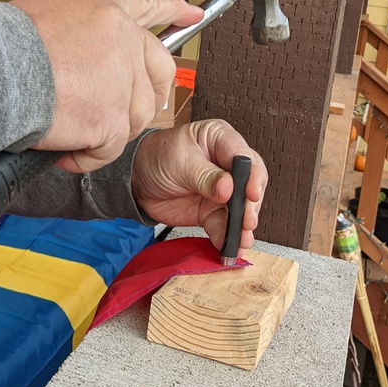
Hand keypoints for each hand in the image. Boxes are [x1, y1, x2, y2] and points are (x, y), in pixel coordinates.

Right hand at [13, 0, 202, 172]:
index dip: (171, 10)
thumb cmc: (0, 46)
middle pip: (158, 70)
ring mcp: (122, 79)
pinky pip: (110, 149)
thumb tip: (83, 65)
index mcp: (102, 8)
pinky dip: (86, 157)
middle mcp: (122, 37)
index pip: (146, 6)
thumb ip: (79, 36)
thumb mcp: (44, 16)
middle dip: (151, 95)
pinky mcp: (113, 118)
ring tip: (68, 129)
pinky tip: (62, 150)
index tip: (192, 13)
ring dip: (105, 131)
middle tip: (125, 114)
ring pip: (134, 117)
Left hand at [130, 120, 266, 251]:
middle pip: (250, 184)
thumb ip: (205, 175)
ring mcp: (222, 189)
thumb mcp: (179, 161)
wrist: (136, 179)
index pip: (244, 157)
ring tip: (241, 240)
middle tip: (246, 221)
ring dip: (242, 226)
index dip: (252, 176)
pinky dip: (227, 238)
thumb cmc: (156, 157)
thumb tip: (228, 188)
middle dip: (250, 205)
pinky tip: (229, 247)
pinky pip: (224, 225)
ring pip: (241, 208)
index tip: (251, 194)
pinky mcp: (212, 210)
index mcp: (220, 139)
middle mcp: (226, 164)